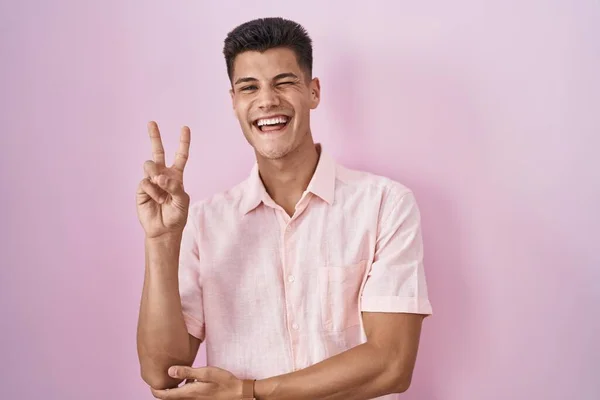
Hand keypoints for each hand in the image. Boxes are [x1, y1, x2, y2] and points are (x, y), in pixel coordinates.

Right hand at [137, 121, 190, 238]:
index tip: (185, 128)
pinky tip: (157, 199)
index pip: (181, 156)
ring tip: (161, 189)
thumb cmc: (177, 215)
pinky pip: (145, 181)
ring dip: (156, 175)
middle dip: (154, 137)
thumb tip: (159, 175)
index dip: (183, 142)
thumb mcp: (182, 200)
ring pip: (150, 165)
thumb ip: (173, 186)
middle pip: (158, 152)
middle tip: (151, 122)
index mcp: (176, 176)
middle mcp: (163, 175)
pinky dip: (153, 190)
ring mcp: (151, 181)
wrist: (164, 229)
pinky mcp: (142, 188)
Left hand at [150, 366, 242, 399]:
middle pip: (171, 397)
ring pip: (179, 397)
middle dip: (163, 390)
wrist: (238, 393)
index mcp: (189, 392)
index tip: (151, 383)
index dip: (156, 391)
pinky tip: (190, 379)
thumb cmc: (224, 381)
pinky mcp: (201, 399)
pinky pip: (187, 396)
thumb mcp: (206, 373)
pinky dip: (183, 389)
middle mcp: (190, 399)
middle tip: (160, 379)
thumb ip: (188, 371)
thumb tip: (169, 371)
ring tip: (172, 377)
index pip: (165, 395)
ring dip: (173, 390)